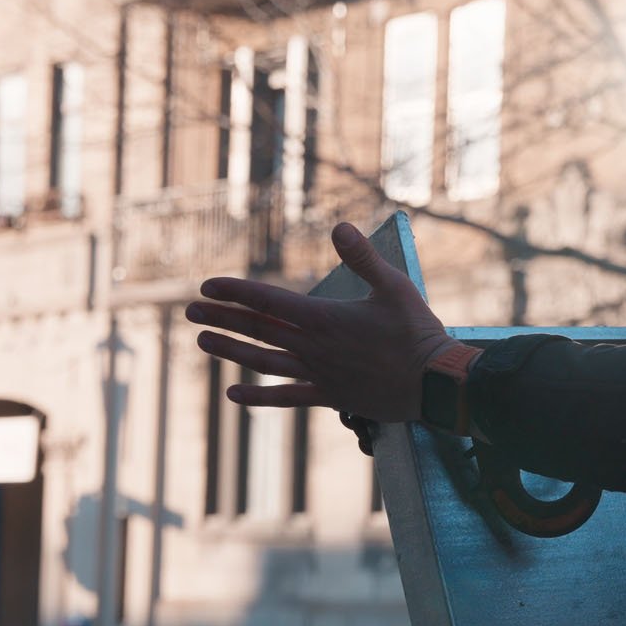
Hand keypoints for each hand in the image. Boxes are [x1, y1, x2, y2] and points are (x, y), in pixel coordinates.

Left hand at [188, 223, 462, 421]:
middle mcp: (314, 348)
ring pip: (264, 362)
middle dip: (222, 319)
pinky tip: (233, 395)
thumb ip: (363, 257)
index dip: (235, 292)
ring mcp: (319, 375)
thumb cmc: (418, 332)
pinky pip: (287, 398)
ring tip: (203, 343)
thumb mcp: (394, 286)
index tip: (207, 286)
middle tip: (191, 311)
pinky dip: (259, 397)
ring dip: (231, 352)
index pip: (269, 302)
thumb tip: (339, 227)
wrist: (435, 383)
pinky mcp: (330, 397)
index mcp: (325, 318)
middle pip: (258, 331)